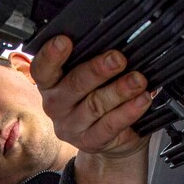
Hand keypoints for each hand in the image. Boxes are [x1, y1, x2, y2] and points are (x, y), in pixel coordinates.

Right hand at [29, 35, 153, 157]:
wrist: (110, 141)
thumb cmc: (97, 98)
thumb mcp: (89, 79)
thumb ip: (91, 61)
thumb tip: (115, 42)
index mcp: (50, 84)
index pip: (42, 69)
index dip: (50, 55)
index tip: (64, 41)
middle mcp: (56, 105)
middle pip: (73, 85)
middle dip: (97, 70)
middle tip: (118, 58)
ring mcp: (71, 127)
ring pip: (95, 105)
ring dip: (119, 90)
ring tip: (138, 80)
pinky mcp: (89, 142)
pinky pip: (110, 125)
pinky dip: (128, 111)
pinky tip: (141, 100)